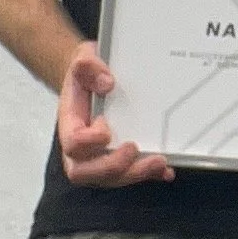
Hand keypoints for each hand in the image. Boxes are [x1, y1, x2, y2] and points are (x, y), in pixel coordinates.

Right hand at [56, 43, 174, 188]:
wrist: (92, 81)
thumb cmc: (87, 75)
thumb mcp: (84, 58)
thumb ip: (87, 65)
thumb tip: (107, 83)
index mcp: (70, 125)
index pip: (73, 143)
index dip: (88, 141)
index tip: (105, 127)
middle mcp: (81, 149)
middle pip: (86, 172)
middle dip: (112, 167)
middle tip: (134, 149)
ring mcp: (99, 158)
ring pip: (111, 179)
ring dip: (136, 174)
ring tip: (160, 162)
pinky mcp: (120, 161)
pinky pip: (132, 175)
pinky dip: (151, 175)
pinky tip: (167, 170)